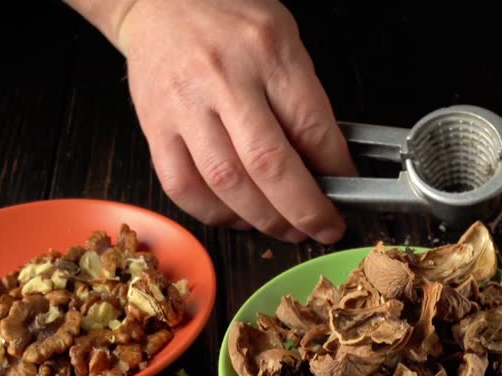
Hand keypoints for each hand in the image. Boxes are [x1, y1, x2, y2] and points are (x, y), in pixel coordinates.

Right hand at [99, 0, 355, 242]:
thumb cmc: (226, 16)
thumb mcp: (283, 39)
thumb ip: (303, 97)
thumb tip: (326, 162)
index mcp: (268, 52)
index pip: (311, 126)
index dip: (336, 170)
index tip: (346, 188)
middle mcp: (225, 79)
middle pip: (269, 164)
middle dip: (303, 210)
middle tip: (322, 228)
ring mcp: (185, 106)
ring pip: (226, 183)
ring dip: (263, 219)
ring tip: (285, 228)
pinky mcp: (154, 127)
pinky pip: (182, 187)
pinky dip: (214, 213)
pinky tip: (236, 216)